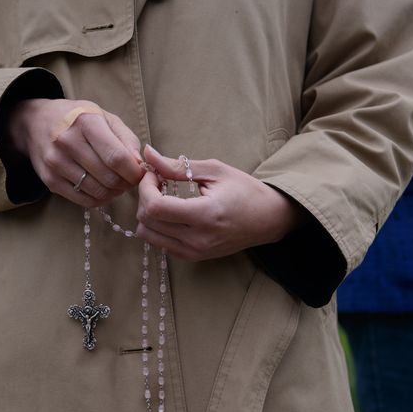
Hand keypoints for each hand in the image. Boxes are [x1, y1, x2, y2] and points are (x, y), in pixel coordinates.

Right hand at [8, 99, 144, 206]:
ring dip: (113, 193)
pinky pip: (82, 200)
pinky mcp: (49, 180)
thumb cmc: (78, 119)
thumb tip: (139, 164)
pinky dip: (99, 200)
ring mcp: (56, 163)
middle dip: (126, 184)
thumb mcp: (105, 117)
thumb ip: (126, 139)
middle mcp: (68, 142)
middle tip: (128, 180)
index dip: (134, 172)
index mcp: (86, 122)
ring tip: (116, 184)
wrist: (36, 122)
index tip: (139, 173)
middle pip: (109, 177)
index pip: (117, 157)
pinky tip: (102, 190)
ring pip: (97, 192)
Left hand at [135, 146, 305, 260]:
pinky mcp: (193, 257)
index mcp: (205, 215)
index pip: (155, 207)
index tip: (153, 173)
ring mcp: (195, 252)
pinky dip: (157, 227)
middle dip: (144, 197)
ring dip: (148, 213)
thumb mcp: (214, 171)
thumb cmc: (245, 190)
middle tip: (156, 181)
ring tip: (162, 197)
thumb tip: (147, 153)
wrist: (268, 219)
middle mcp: (198, 239)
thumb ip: (177, 165)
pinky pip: (159, 244)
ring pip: (148, 235)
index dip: (146, 187)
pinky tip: (170, 212)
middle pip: (147, 221)